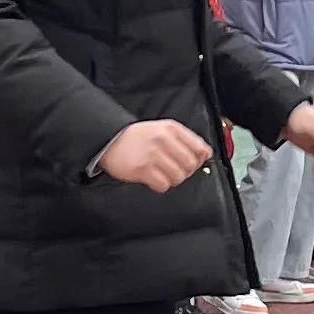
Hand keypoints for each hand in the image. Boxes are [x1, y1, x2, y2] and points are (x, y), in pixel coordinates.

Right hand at [97, 119, 212, 190]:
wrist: (109, 140)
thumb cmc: (137, 137)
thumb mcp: (162, 129)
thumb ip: (182, 139)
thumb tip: (204, 155)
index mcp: (171, 129)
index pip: (200, 148)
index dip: (199, 160)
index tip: (193, 163)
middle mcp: (164, 140)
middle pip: (190, 164)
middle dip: (185, 172)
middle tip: (175, 171)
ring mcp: (153, 154)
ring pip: (178, 176)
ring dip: (173, 179)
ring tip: (163, 174)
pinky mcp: (142, 169)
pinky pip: (163, 184)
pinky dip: (160, 185)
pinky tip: (154, 179)